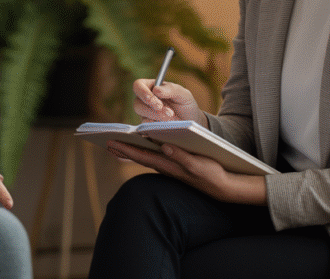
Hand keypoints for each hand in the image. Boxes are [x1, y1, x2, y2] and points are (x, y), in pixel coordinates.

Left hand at [106, 140, 266, 204]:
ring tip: (116, 144)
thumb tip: (165, 146)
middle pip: (140, 157)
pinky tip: (140, 148)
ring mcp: (170, 168)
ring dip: (131, 151)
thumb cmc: (212, 175)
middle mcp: (166, 168)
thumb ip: (181, 156)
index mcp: (169, 166)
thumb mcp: (198, 165)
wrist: (223, 188)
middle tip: (106, 141)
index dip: (126, 149)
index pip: (142, 156)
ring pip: (146, 157)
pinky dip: (143, 152)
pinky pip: (154, 158)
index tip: (111, 142)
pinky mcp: (175, 167)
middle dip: (123, 149)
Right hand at [133, 78, 206, 125]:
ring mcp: (145, 114)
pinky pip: (145, 127)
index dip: (143, 92)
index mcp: (151, 87)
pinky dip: (155, 126)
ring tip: (172, 117)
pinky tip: (165, 126)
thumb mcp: (183, 94)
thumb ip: (171, 89)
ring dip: (156, 116)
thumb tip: (156, 90)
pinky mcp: (147, 126)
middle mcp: (145, 100)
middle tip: (168, 112)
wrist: (190, 122)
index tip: (153, 98)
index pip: (138, 85)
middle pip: (137, 102)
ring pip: (141, 114)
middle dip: (152, 107)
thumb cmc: (185, 105)